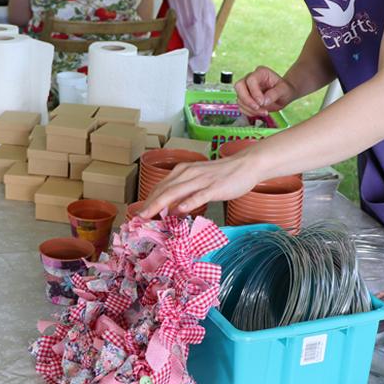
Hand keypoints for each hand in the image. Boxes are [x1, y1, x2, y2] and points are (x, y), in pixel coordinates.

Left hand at [140, 152, 262, 217]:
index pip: (160, 186)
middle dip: (149, 204)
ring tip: (149, 215)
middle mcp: (188, 173)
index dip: (148, 199)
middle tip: (138, 218)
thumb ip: (185, 193)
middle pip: (164, 189)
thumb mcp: (198, 181)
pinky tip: (180, 210)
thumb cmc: (222, 175)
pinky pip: (199, 195)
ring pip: (176, 192)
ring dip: (161, 204)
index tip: (138, 212)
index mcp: (183, 171)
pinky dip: (188, 202)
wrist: (245, 165)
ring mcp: (201, 180)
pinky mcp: (214, 187)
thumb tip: (172, 209)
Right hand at [234, 66, 296, 115]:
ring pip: (239, 98)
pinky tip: (259, 113)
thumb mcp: (284, 90)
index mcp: (260, 73)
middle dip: (246, 99)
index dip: (254, 92)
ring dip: (250, 108)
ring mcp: (246, 88)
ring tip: (264, 112)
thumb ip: (274, 94)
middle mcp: (250, 78)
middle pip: (239, 86)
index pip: (251, 80)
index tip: (262, 102)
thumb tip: (264, 101)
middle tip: (257, 108)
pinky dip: (248, 112)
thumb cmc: (284, 89)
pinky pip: (241, 106)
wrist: (283, 95)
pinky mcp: (245, 98)